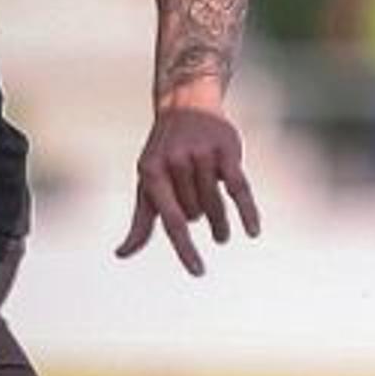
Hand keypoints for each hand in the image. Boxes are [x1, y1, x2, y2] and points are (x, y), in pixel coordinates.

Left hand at [118, 96, 261, 274]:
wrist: (185, 104)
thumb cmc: (163, 153)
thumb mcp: (147, 183)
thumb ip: (140, 221)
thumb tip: (121, 254)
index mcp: (152, 173)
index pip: (171, 220)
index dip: (185, 248)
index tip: (198, 271)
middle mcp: (176, 162)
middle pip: (195, 213)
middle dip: (197, 216)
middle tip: (195, 204)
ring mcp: (202, 154)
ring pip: (215, 204)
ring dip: (217, 220)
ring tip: (220, 232)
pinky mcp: (226, 150)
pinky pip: (240, 188)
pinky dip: (247, 212)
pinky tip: (253, 231)